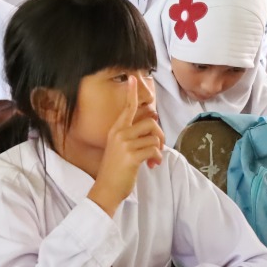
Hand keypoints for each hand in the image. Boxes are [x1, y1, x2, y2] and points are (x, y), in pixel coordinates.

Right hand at [86, 84, 164, 215]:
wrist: (106, 188)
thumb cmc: (115, 169)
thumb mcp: (120, 147)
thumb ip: (133, 135)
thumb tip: (153, 124)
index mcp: (116, 130)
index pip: (127, 107)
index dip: (131, 93)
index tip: (133, 78)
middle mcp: (119, 133)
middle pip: (150, 121)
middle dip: (159, 134)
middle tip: (158, 146)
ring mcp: (125, 144)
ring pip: (154, 136)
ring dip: (158, 149)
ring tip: (152, 159)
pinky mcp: (131, 156)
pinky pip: (154, 149)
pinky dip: (156, 158)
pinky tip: (151, 165)